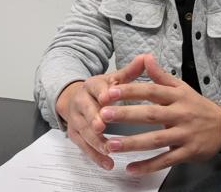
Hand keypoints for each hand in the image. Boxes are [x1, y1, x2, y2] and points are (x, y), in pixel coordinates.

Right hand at [56, 54, 145, 169]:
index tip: (107, 97)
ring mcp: (76, 119)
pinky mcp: (75, 135)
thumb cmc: (101, 90)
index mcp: (91, 85)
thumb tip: (146, 57)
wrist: (74, 99)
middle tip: (102, 127)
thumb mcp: (114, 79)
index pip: (95, 87)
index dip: (101, 92)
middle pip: (86, 111)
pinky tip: (108, 163)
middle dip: (93, 119)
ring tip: (109, 149)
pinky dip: (95, 156)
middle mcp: (81, 101)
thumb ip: (130, 72)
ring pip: (83, 131)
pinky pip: (84, 147)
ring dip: (95, 141)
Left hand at [99, 54, 220, 174]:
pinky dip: (149, 166)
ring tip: (111, 145)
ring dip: (133, 143)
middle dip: (127, 115)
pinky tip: (131, 168)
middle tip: (103, 116)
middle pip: (151, 114)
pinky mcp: (188, 152)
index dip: (131, 91)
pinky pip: (166, 160)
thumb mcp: (182, 88)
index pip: (152, 91)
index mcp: (177, 96)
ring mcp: (185, 134)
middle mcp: (181, 114)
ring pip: (156, 140)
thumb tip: (145, 57)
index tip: (110, 91)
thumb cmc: (197, 106)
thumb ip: (161, 76)